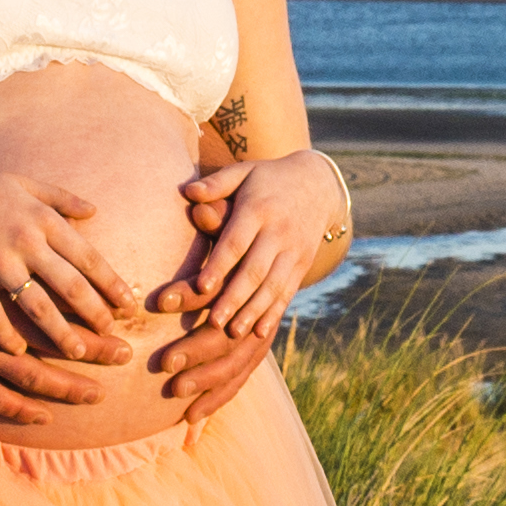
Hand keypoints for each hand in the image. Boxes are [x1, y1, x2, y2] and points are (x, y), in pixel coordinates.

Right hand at [0, 164, 143, 356]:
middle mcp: (25, 240)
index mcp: (42, 218)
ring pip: (38, 305)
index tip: (128, 304)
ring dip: (61, 332)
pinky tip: (20, 352)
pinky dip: (7, 334)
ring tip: (78, 353)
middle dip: (95, 313)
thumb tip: (94, 210)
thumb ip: (60, 197)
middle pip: (70, 284)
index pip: (87, 256)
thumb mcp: (22, 183)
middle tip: (112, 336)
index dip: (111, 282)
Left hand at [168, 148, 352, 341]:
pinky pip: (288, 292)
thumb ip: (216, 183)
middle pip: (255, 270)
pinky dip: (273, 313)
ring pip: (273, 287)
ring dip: (253, 312)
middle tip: (213, 323)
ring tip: (233, 333)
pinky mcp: (303, 264)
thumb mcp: (244, 172)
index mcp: (258, 209)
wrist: (317, 184)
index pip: (237, 241)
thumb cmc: (267, 179)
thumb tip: (188, 191)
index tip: (202, 287)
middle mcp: (279, 232)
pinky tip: (259, 332)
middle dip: (234, 298)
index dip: (220, 265)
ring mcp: (294, 251)